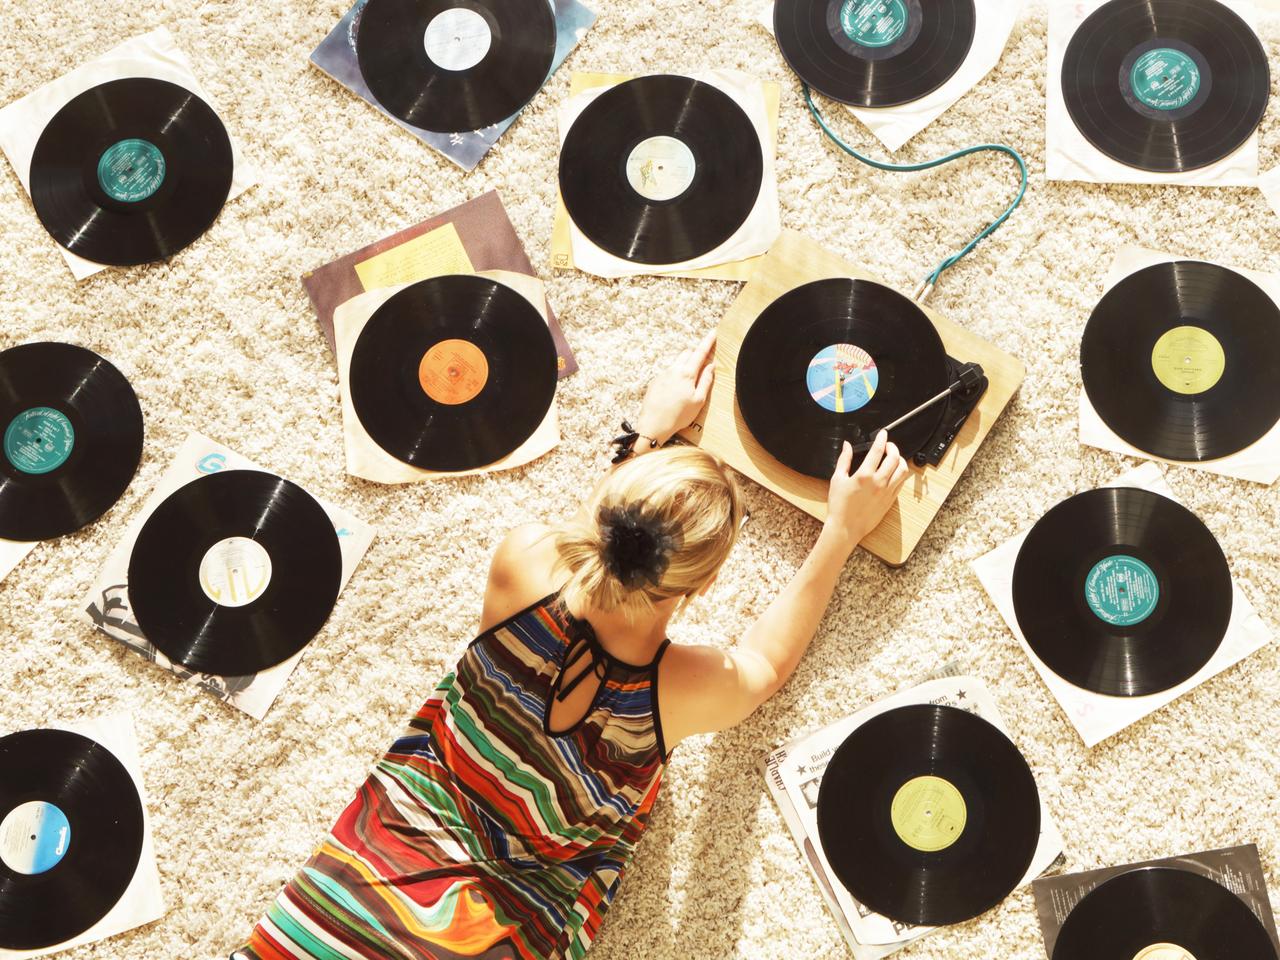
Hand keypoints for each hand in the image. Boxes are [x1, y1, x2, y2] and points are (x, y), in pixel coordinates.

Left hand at [634, 330, 716, 443]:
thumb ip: (706, 380)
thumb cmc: (678, 415)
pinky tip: (675, 392)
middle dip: (695, 354)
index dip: (708, 341)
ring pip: (676, 362)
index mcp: (687, 374)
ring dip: (685, 365)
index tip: (713, 332)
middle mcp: (673, 370)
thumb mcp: (698, 400)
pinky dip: (675, 375)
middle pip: (687, 353)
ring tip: (688, 384)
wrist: (653, 425)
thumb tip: (711, 366)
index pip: (700, 352)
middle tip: (702, 365)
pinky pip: (668, 372)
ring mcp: (662, 374)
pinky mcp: (655, 381)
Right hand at [824, 431, 909, 549]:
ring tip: (894, 457)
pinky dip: (900, 474)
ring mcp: (887, 492)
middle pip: (894, 458)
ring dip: (900, 460)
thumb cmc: (839, 507)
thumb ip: (844, 460)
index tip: (883, 434)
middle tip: (888, 445)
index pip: (877, 451)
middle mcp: (878, 483)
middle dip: (893, 447)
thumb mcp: (837, 479)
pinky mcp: (890, 501)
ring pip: (903, 471)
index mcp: (864, 475)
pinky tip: (894, 472)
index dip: (882, 439)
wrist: (846, 528)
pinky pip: (901, 483)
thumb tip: (847, 446)